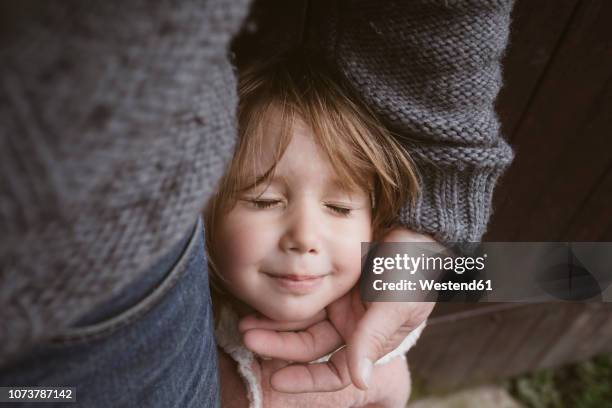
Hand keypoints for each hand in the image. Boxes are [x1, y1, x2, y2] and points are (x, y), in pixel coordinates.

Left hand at [239, 226, 436, 392]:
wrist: (415, 229)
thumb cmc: (413, 269)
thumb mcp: (394, 304)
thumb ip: (372, 339)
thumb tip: (359, 382)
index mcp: (372, 341)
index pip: (336, 371)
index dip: (307, 380)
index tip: (277, 379)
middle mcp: (353, 327)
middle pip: (310, 346)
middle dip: (279, 345)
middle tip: (248, 336)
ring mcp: (340, 304)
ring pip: (302, 322)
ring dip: (275, 323)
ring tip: (246, 321)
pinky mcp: (331, 283)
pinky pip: (303, 298)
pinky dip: (285, 302)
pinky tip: (262, 302)